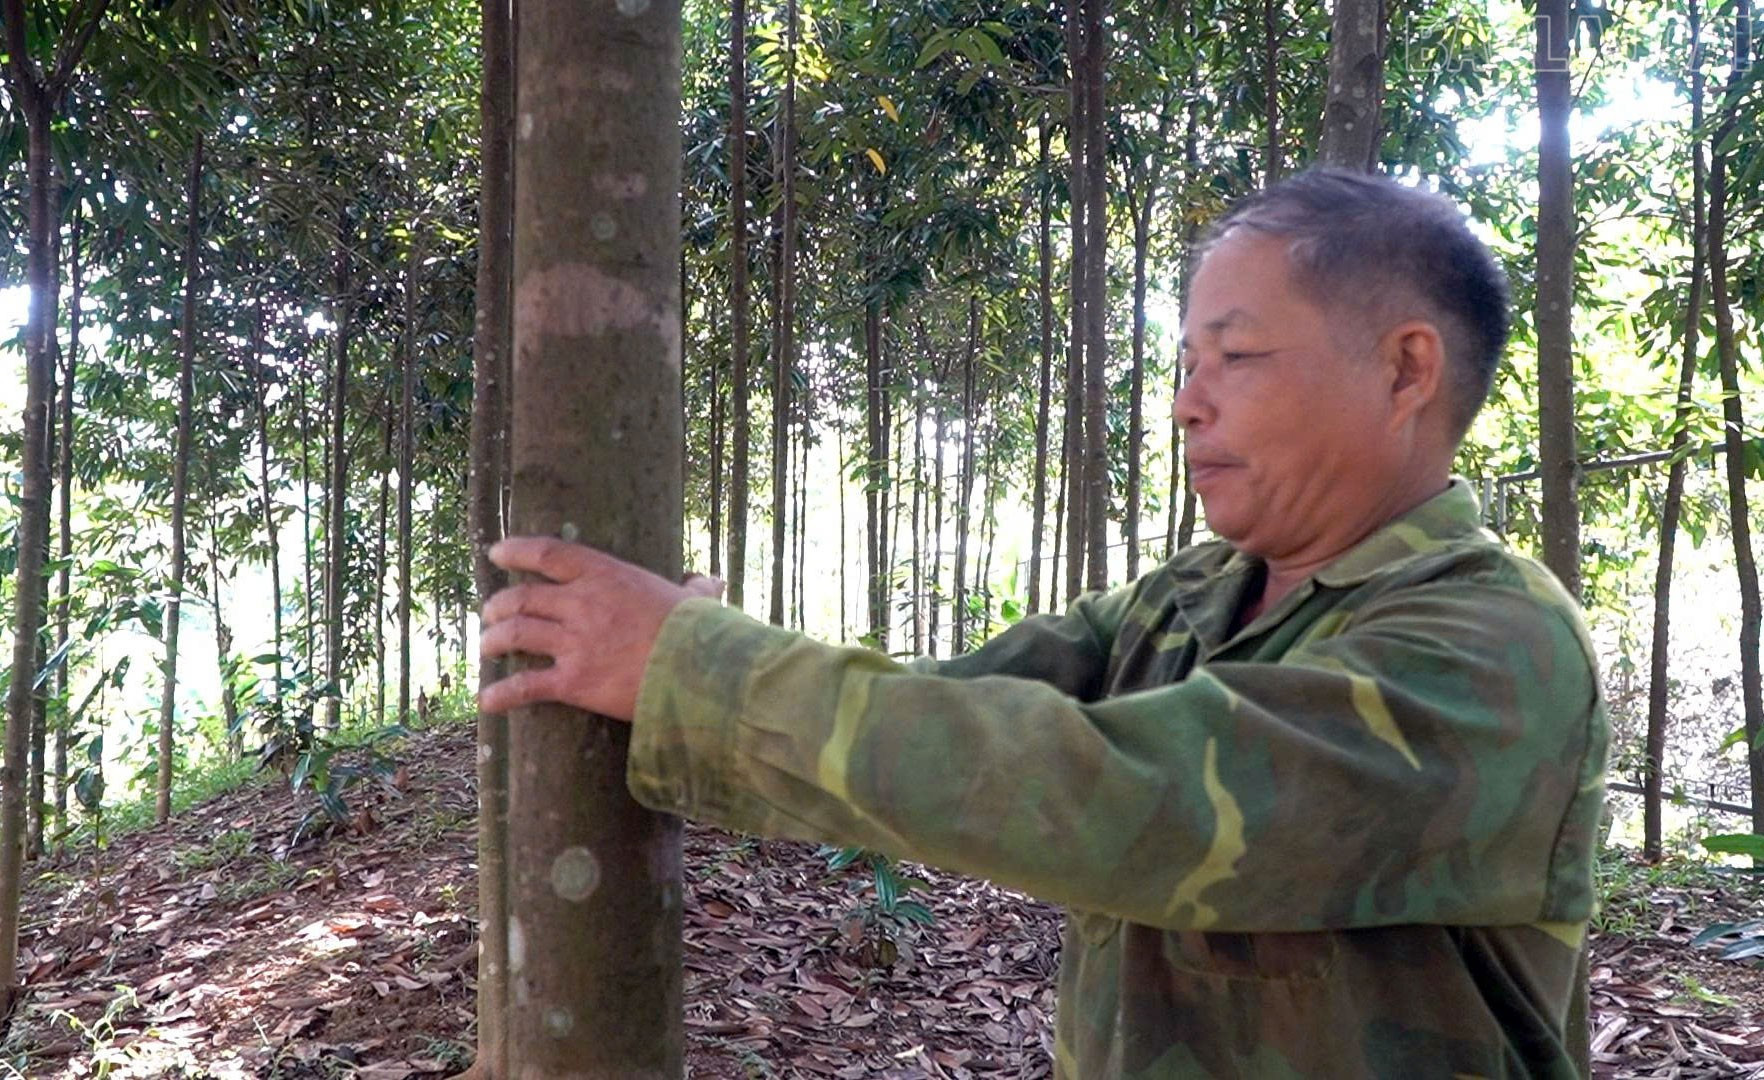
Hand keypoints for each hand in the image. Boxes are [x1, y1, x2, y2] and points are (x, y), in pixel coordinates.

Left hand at [478, 538, 718, 719]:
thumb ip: (694, 588)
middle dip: (499, 605)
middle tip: (490, 614)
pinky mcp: (574, 681)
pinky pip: (526, 686)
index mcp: (606, 574)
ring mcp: (574, 642)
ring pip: (515, 634)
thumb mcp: (695, 600)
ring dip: (494, 641)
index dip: (516, 551)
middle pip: (522, 597)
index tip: (496, 553)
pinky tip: (488, 700)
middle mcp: (582, 603)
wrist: (701, 671)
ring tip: (487, 647)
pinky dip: (502, 694)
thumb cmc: (701, 633)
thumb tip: (712, 582)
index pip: (549, 553)